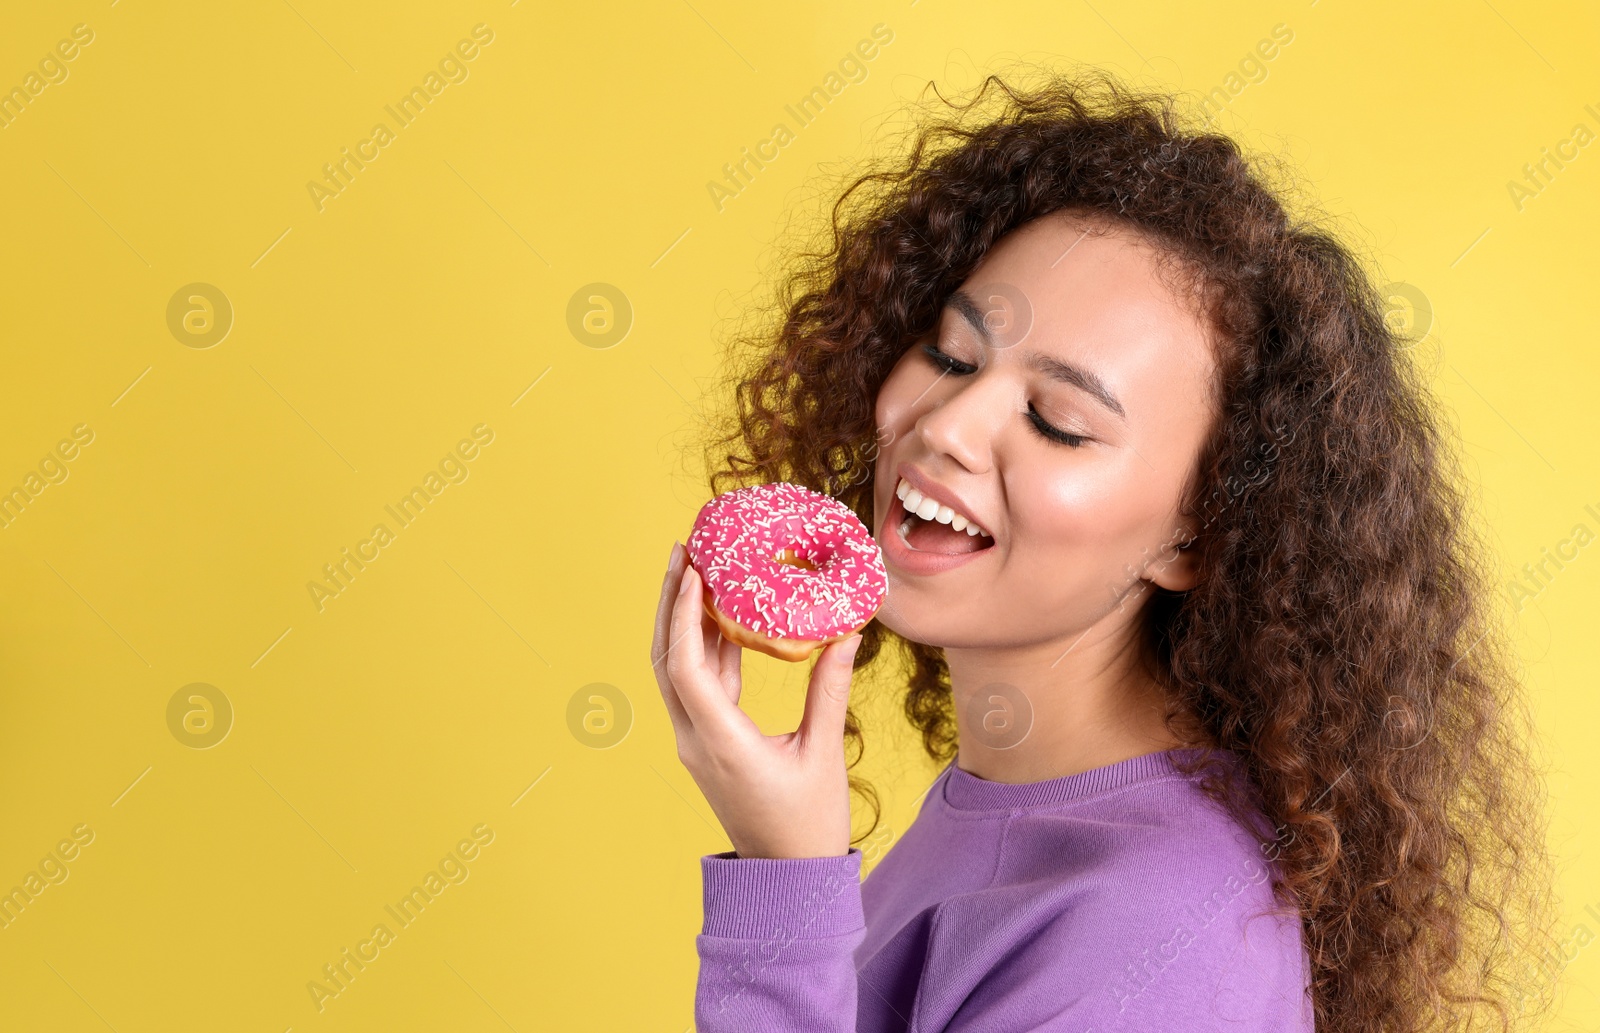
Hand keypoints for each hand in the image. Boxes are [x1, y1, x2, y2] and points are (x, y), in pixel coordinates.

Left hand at [651, 540, 862, 858]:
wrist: (787, 876)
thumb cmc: (808, 822)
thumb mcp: (824, 752)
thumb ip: (829, 690)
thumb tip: (848, 631)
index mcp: (719, 741)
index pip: (686, 666)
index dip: (684, 614)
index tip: (693, 569)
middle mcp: (694, 739)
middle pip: (666, 659)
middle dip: (669, 601)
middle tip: (683, 550)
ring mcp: (695, 742)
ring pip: (676, 670)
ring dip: (682, 620)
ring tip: (696, 569)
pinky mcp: (706, 743)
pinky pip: (696, 685)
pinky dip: (704, 646)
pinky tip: (719, 614)